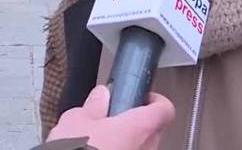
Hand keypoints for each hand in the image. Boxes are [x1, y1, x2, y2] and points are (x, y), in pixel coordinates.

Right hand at [47, 86, 174, 149]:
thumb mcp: (76, 121)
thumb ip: (94, 106)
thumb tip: (101, 96)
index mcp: (140, 128)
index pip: (165, 109)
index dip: (154, 100)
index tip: (141, 96)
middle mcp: (147, 149)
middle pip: (152, 131)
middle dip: (135, 124)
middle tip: (114, 119)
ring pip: (141, 149)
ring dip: (126, 144)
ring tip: (100, 142)